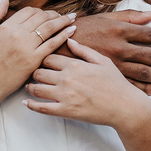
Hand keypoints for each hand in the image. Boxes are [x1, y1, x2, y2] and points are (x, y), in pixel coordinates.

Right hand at [0, 0, 75, 104]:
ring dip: (63, 20)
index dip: (39, 11)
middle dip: (54, 14)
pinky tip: (71, 30)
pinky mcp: (33, 60)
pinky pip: (52, 44)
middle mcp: (17, 34)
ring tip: (72, 18)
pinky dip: (64, 35)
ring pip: (50, 27)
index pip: (29, 11)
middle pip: (42, 17)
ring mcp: (26, 47)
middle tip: (62, 15)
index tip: (45, 14)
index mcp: (6, 27)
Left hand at [24, 38, 148, 127]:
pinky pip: (42, 108)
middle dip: (34, 72)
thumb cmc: (116, 83)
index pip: (48, 57)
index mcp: (75, 64)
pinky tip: (26, 103)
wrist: (124, 106)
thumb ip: (84, 50)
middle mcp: (67, 78)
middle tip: (32, 74)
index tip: (41, 61)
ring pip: (37, 88)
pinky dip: (31, 105)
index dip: (43, 59)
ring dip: (30, 87)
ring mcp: (65, 95)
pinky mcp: (66, 111)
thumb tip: (68, 39)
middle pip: (39, 72)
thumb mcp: (103, 61)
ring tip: (29, 87)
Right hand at [62, 10, 150, 94]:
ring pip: (144, 72)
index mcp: (121, 30)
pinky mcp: (108, 76)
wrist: (57, 47)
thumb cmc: (81, 29)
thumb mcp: (105, 18)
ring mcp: (115, 64)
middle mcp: (121, 47)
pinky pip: (130, 84)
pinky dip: (145, 88)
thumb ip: (129, 17)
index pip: (150, 35)